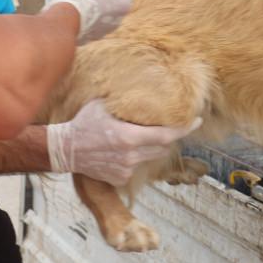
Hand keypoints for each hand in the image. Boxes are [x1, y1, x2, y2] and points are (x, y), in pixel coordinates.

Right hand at [46, 0, 130, 42]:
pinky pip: (83, 25)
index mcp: (124, 2)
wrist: (64, 17)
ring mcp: (103, 31)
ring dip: (84, 8)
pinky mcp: (88, 39)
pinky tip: (67, 11)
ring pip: (93, 15)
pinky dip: (76, 19)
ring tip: (72, 0)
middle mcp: (117, 20)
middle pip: (105, 3)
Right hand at [46, 99, 200, 185]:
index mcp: (129, 137)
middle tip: (168, 125)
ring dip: (152, 147)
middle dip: (169, 136)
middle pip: (163, 147)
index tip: (197, 121)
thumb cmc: (84, 123)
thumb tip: (144, 84)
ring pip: (152, 157)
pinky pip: (138, 167)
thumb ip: (125, 101)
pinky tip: (123, 150)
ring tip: (141, 136)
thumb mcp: (103, 105)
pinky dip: (137, 158)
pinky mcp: (120, 178)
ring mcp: (126, 169)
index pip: (167, 135)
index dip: (185, 129)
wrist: (66, 150)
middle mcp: (131, 156)